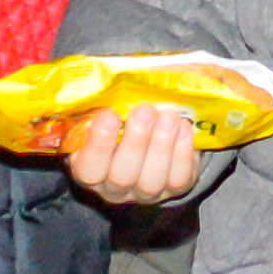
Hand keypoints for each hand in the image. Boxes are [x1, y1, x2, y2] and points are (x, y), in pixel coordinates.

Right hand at [63, 103, 206, 207]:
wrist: (147, 134)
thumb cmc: (118, 119)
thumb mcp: (101, 111)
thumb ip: (99, 103)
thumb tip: (104, 80)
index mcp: (88, 169)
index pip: (88, 168)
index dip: (98, 145)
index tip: (109, 115)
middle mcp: (114, 188)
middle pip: (122, 176)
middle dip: (136, 142)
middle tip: (145, 111)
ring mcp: (144, 193)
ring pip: (151, 181)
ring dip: (162, 146)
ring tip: (169, 117)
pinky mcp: (173, 189)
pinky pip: (178, 179)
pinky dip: (182, 153)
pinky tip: (184, 129)